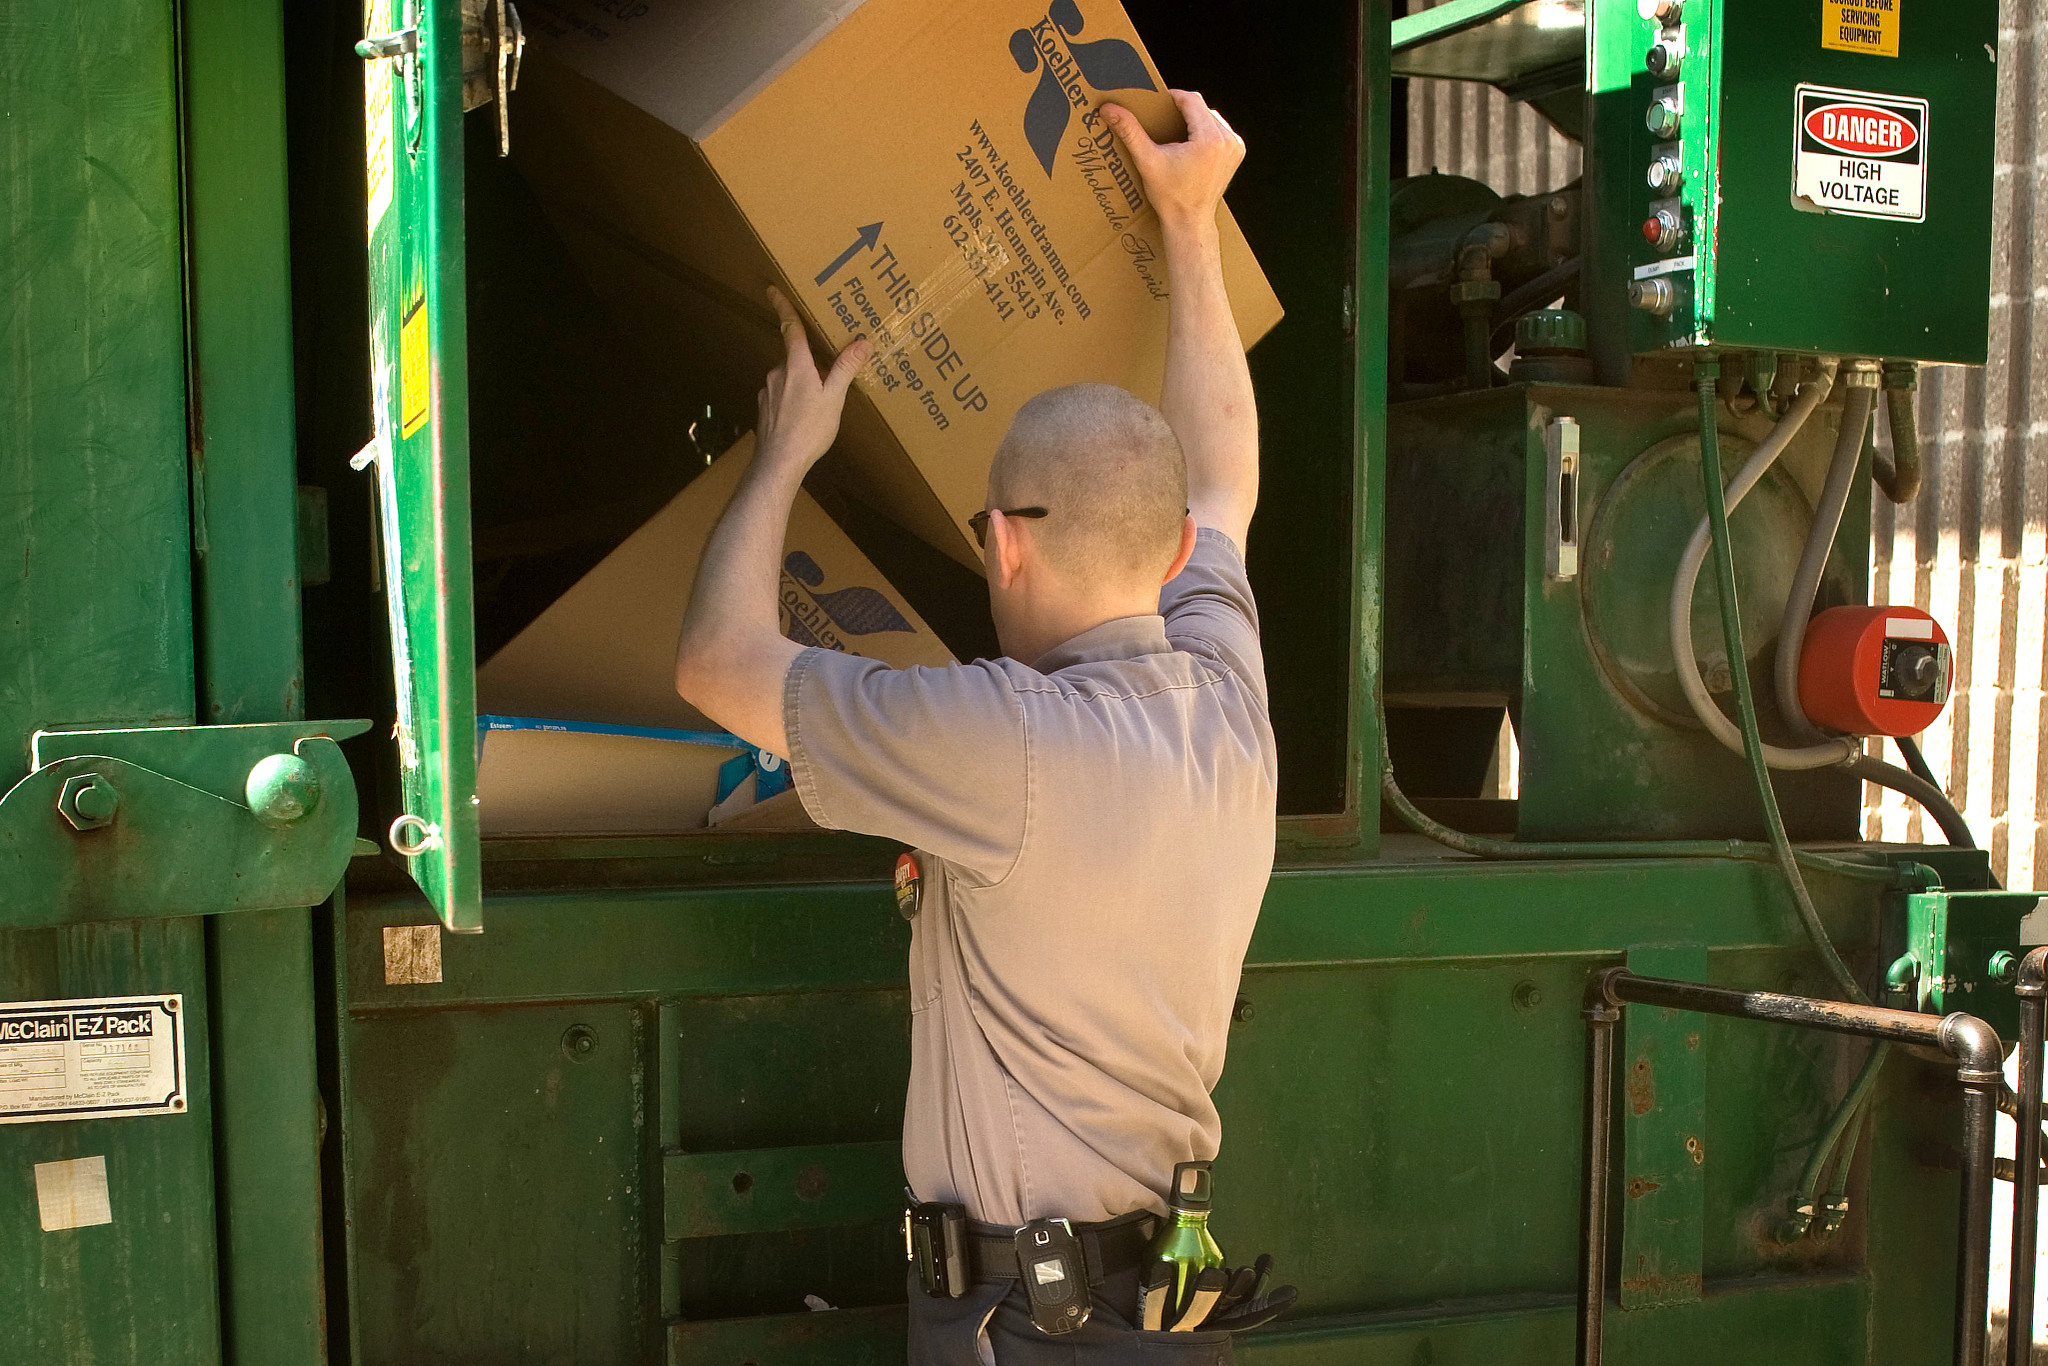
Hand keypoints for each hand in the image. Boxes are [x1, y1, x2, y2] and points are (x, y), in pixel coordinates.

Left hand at [756, 286, 871, 471]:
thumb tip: (862, 343)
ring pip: (789, 376)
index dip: (783, 306)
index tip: (773, 289)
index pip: (790, 328)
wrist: (779, 462)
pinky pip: (782, 393)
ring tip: (821, 403)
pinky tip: (805, 416)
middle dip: (811, 360)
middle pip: (795, 355)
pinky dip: (794, 397)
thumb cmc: (808, 430)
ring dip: (804, 381)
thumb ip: (845, 368)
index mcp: (796, 365)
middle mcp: (778, 372)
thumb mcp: (834, 398)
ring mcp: (769, 390)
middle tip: (830, 372)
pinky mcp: (765, 407)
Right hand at [1100, 89, 1243, 236]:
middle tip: (1162, 120)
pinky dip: (1205, 131)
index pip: (1191, 100)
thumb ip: (1130, 132)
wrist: (1190, 222)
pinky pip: (1220, 130)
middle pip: (1201, 108)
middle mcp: (1227, 140)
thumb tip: (1109, 108)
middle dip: (1182, 111)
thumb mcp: (1148, 162)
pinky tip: (1190, 143)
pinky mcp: (1236, 152)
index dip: (1171, 98)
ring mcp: (1235, 147)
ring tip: (1176, 133)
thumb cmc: (1170, 197)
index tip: (1156, 104)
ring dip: (1193, 120)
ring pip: (1211, 117)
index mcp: (1209, 139)